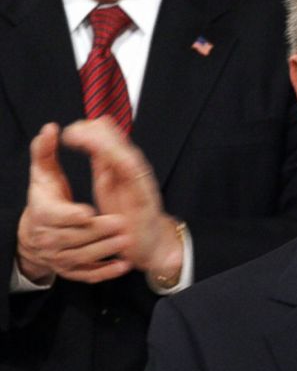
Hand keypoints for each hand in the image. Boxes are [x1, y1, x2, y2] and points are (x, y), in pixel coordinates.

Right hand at [16, 123, 131, 283]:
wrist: (37, 239)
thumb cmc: (45, 201)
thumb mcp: (44, 178)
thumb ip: (46, 154)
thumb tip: (51, 128)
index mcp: (43, 215)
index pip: (56, 217)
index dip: (72, 216)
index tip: (89, 213)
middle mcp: (48, 240)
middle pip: (74, 238)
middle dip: (98, 233)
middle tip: (121, 225)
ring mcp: (61, 258)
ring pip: (84, 258)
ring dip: (106, 251)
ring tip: (126, 241)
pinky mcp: (72, 271)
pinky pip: (88, 275)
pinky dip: (105, 272)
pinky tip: (123, 266)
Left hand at [59, 118, 183, 280]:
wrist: (150, 242)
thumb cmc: (129, 216)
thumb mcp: (110, 185)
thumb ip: (103, 163)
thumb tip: (92, 139)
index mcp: (123, 166)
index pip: (110, 141)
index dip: (93, 131)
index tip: (72, 128)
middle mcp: (134, 169)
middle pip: (118, 142)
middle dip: (97, 132)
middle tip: (74, 128)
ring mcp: (142, 180)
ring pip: (125, 153)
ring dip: (105, 141)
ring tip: (85, 135)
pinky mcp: (145, 194)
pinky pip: (133, 173)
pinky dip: (121, 159)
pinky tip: (106, 154)